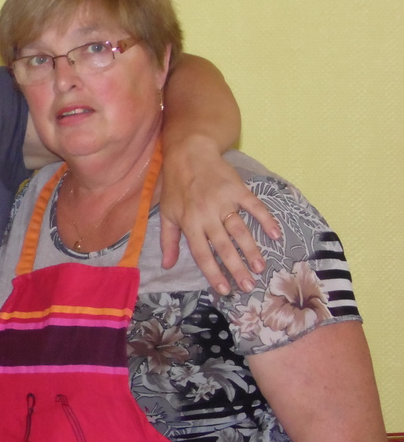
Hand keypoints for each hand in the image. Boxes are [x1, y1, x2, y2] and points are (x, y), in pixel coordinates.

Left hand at [159, 137, 280, 294]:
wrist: (189, 153)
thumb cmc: (176, 186)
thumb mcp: (166, 213)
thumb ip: (168, 241)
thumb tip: (167, 265)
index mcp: (189, 222)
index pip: (202, 253)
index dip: (213, 272)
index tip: (224, 289)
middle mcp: (207, 214)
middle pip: (224, 246)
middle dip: (236, 268)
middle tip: (248, 286)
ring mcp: (224, 201)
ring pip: (240, 230)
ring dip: (251, 249)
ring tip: (260, 267)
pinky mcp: (238, 189)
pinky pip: (254, 206)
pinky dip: (266, 220)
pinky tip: (276, 235)